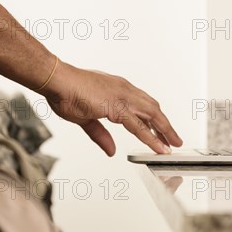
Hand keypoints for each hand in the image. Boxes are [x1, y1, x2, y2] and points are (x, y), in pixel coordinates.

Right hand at [39, 60, 182, 155]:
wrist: (57, 81)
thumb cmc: (66, 92)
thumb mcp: (86, 118)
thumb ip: (100, 134)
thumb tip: (111, 150)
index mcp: (118, 90)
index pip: (143, 105)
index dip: (154, 120)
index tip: (161, 131)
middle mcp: (124, 90)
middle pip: (153, 109)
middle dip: (165, 126)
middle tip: (173, 140)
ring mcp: (123, 96)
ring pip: (152, 115)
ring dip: (164, 131)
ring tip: (172, 145)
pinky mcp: (117, 106)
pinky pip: (139, 125)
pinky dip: (151, 138)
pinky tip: (158, 148)